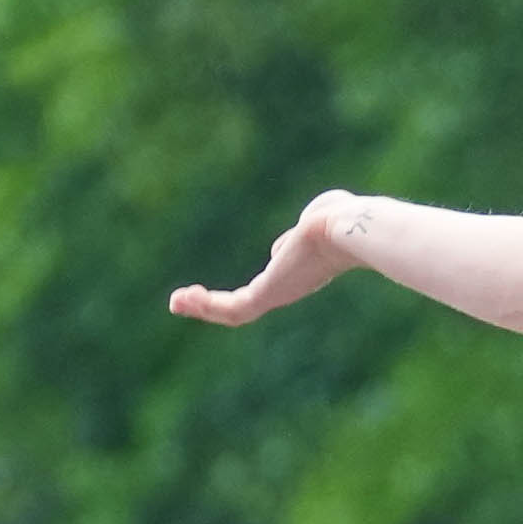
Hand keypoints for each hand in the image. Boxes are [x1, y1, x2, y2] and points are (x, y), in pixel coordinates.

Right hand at [170, 193, 367, 323]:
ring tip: (177, 302)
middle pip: (251, 301)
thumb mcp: (323, 213)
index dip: (254, 280)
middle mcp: (290, 285)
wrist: (345, 230)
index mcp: (302, 268)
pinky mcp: (268, 295)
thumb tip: (304, 228)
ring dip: (204, 307)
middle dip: (218, 303)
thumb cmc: (340, 217)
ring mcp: (279, 293)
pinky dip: (204, 307)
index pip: (273, 280)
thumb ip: (311, 221)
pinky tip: (180, 300)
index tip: (233, 282)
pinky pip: (232, 310)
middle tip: (192, 299)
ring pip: (237, 310)